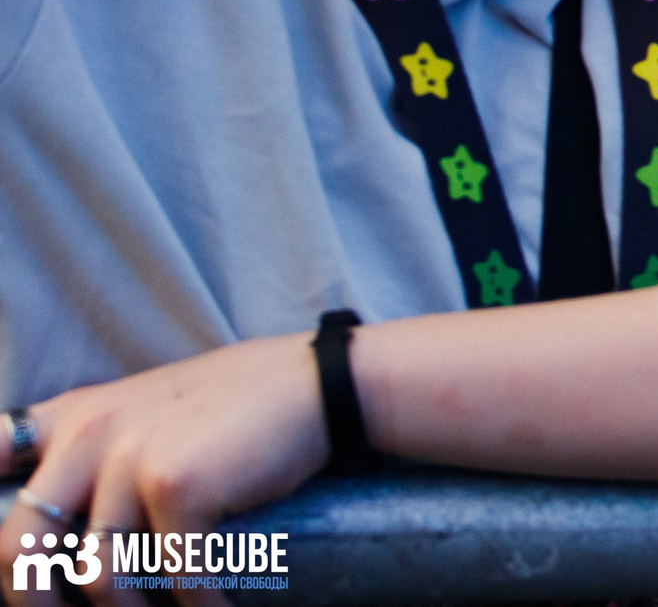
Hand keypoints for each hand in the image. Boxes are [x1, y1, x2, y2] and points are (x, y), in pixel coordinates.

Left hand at [0, 336, 324, 606]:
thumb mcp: (149, 407)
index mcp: (76, 415)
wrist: (318, 383)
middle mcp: (91, 431)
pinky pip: (170, 575)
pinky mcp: (179, 484)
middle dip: (36, 605)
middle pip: (19, 548)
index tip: (15, 565)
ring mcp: (132, 457)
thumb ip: (98, 445)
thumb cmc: (238, 405)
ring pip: (96, 577)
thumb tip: (60, 531)